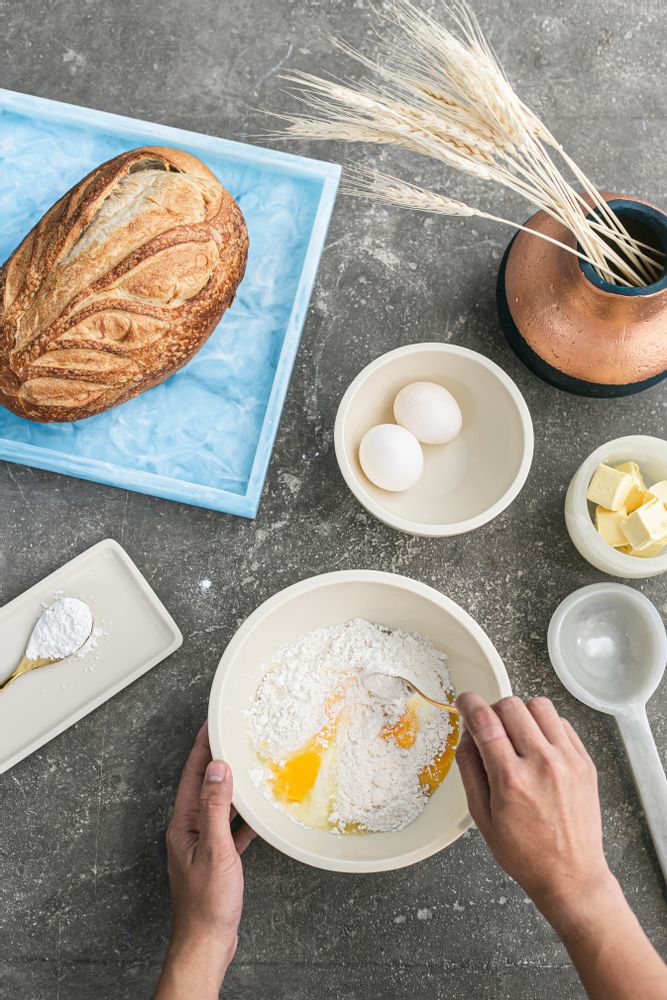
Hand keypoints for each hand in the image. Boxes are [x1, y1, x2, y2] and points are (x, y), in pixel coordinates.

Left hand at [154, 722, 256, 998]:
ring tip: (244, 766)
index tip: (211, 724)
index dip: (201, 747)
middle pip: (201, 785)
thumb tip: (216, 770)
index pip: (192, 775)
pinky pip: (228, 827)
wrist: (206, 942)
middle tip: (228, 736)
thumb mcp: (215, 849)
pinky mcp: (215, 858)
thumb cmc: (208, 903)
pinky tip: (254, 813)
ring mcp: (201, 844)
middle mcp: (188, 830)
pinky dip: (241, 816)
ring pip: (216, 805)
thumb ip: (215, 808)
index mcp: (183, 824)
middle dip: (214, 759)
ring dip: (229, 785)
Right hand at [456, 693, 666, 999]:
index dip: (470, 704)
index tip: (465, 702)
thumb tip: (466, 736)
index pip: (485, 721)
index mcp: (511, 779)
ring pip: (539, 706)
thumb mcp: (482, 817)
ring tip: (517, 736)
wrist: (571, 876)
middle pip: (511, 706)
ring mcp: (568, 761)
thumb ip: (470, 770)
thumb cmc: (525, 854)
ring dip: (522, 714)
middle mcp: (542, 764)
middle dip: (494, 711)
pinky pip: (562, 723)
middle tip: (490, 729)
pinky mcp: (585, 762)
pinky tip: (538, 747)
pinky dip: (545, 726)